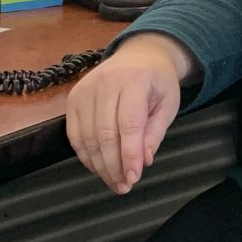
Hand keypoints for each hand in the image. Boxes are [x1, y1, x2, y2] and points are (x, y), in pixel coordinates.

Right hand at [66, 33, 197, 194]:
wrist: (138, 55)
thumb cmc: (157, 81)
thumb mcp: (168, 103)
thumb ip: (155, 132)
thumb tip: (143, 161)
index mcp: (134, 79)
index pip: (129, 124)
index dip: (130, 155)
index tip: (134, 178)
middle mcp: (105, 82)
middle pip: (104, 133)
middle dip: (114, 165)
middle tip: (125, 186)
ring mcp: (84, 90)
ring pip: (87, 138)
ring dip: (100, 166)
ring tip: (115, 183)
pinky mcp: (72, 99)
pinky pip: (75, 135)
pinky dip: (86, 156)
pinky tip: (99, 168)